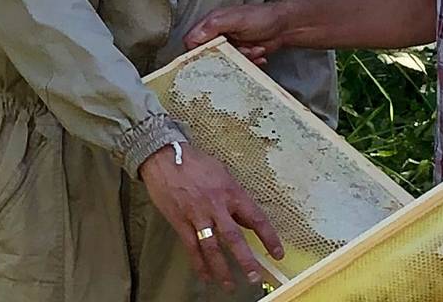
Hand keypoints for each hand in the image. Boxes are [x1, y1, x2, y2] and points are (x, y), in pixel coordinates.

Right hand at [135, 141, 283, 286]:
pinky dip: (198, 263)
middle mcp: (216, 206)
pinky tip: (205, 276)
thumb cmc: (195, 162)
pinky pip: (191, 247)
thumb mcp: (223, 173)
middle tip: (254, 277)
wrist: (163, 157)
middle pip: (234, 238)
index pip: (256, 218)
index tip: (278, 253)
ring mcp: (197, 215)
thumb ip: (235, 197)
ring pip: (212, 247)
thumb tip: (247, 220)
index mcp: (231, 192)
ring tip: (229, 285)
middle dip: (245, 260)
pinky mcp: (180, 221)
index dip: (269, 238)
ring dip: (221, 268)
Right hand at [182, 0, 294, 65]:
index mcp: (212, 23)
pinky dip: (249, 63)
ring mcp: (230, 45)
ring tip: (253, 50)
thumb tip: (195, 35)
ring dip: (241, 60)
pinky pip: (237, 66)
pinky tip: (258, 54)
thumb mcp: (236, 19)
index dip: (197, 52)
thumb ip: (214, 26)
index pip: (193, 41)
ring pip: (224, 63)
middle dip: (225, 58)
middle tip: (239, 52)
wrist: (285, 26)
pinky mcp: (241, 55)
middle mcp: (219, 34)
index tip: (208, 58)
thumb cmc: (263, 17)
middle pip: (208, 55)